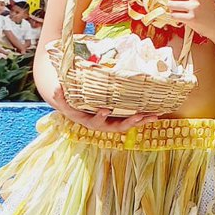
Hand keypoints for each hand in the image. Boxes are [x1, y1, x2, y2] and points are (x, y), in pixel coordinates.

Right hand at [40, 80, 157, 132]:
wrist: (80, 111)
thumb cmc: (72, 105)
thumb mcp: (64, 102)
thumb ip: (60, 97)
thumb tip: (57, 87)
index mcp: (90, 121)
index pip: (95, 122)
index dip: (100, 116)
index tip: (105, 109)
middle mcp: (104, 125)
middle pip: (118, 126)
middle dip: (129, 122)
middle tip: (139, 116)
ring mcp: (115, 123)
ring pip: (130, 124)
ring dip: (142, 120)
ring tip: (155, 115)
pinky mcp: (122, 118)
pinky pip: (135, 119)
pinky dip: (145, 116)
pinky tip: (157, 112)